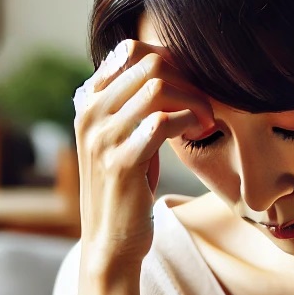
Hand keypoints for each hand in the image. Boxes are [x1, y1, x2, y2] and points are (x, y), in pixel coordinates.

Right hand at [73, 39, 213, 273]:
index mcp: (87, 103)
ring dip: (193, 99)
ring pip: (157, 87)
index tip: (190, 85)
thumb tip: (166, 68)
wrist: (111, 242)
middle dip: (186, 78)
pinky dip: (188, 121)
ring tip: (206, 119)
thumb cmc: (126, 189)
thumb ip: (132, 105)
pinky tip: (199, 131)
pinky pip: (161, 122)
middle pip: (147, 63)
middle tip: (205, 103)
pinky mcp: (121, 162)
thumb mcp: (122, 139)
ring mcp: (102, 138)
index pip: (127, 52)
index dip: (168, 60)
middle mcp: (89, 115)